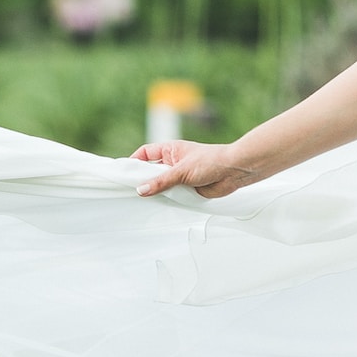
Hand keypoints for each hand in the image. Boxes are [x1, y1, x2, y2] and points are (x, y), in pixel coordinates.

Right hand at [131, 140, 256, 198]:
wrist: (233, 172)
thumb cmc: (210, 161)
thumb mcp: (181, 171)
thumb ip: (160, 182)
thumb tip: (140, 190)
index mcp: (170, 150)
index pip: (145, 154)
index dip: (134, 161)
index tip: (123, 173)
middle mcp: (173, 162)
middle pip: (150, 171)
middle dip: (142, 180)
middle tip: (128, 191)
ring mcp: (179, 176)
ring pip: (160, 184)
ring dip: (154, 191)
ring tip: (140, 201)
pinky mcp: (186, 188)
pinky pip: (171, 194)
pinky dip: (165, 199)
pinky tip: (157, 206)